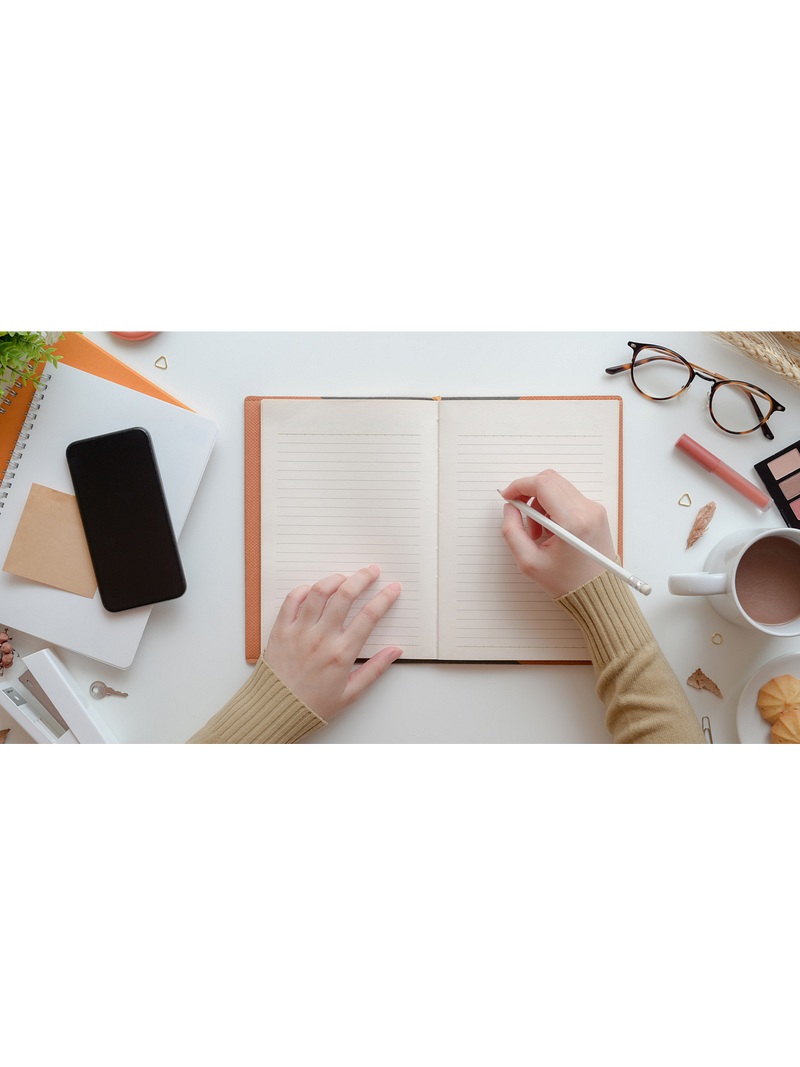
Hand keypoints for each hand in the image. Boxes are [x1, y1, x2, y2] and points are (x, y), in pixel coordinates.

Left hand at [264, 566, 402, 720]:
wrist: (277, 710)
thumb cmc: (313, 704)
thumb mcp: (351, 692)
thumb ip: (375, 669)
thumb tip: (395, 651)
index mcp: (341, 653)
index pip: (369, 616)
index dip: (384, 598)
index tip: (392, 588)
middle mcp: (321, 638)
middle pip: (345, 595)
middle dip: (363, 578)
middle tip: (372, 571)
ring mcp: (299, 632)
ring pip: (319, 592)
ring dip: (335, 579)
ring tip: (345, 577)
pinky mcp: (281, 630)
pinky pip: (292, 600)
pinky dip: (304, 590)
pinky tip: (313, 590)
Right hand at [500, 470, 615, 598]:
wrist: (597, 593)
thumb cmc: (568, 582)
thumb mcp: (529, 562)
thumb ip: (512, 531)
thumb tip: (510, 509)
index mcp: (572, 522)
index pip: (542, 484)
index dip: (519, 486)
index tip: (508, 496)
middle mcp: (588, 511)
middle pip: (550, 480)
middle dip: (529, 493)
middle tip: (521, 514)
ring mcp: (595, 509)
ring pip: (559, 487)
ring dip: (541, 503)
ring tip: (538, 531)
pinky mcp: (597, 512)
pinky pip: (569, 497)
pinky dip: (554, 507)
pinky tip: (551, 530)